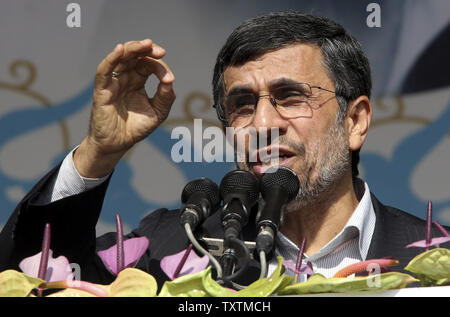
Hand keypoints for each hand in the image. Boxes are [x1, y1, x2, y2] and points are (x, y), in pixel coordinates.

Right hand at [74, 39, 175, 177]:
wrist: (117, 144)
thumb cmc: (135, 128)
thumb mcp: (157, 113)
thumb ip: (165, 97)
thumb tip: (170, 81)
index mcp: (138, 81)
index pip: (148, 65)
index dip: (160, 67)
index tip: (169, 79)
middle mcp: (125, 78)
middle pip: (134, 55)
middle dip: (147, 50)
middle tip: (160, 51)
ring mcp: (113, 82)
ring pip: (121, 57)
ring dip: (133, 48)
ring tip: (147, 44)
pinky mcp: (102, 90)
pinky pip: (104, 70)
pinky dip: (111, 58)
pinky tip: (120, 50)